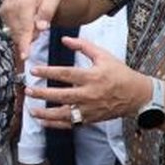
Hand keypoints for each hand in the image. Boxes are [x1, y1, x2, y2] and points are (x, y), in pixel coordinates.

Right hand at [0, 0, 60, 63]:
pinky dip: (19, 32)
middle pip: (18, 32)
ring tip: (35, 22)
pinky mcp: (3, 13)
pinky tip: (26, 27)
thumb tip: (41, 26)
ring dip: (25, 34)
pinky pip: (11, 29)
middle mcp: (11, 6)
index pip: (24, 26)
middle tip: (39, 27)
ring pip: (14, 32)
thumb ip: (47, 12)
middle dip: (28, 38)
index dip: (24, 43)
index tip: (24, 56)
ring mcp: (5, 10)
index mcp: (24, 2)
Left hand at [27, 35, 150, 127]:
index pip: (66, 74)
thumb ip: (83, 46)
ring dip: (46, 113)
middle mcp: (89, 94)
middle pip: (62, 95)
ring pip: (64, 114)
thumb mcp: (104, 55)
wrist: (136, 95)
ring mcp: (89, 109)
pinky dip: (56, 125)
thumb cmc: (119, 73)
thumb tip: (64, 39)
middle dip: (43, 94)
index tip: (34, 70)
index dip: (48, 72)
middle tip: (28, 90)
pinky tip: (43, 122)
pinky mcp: (90, 119)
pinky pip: (70, 124)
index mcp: (92, 77)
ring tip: (31, 110)